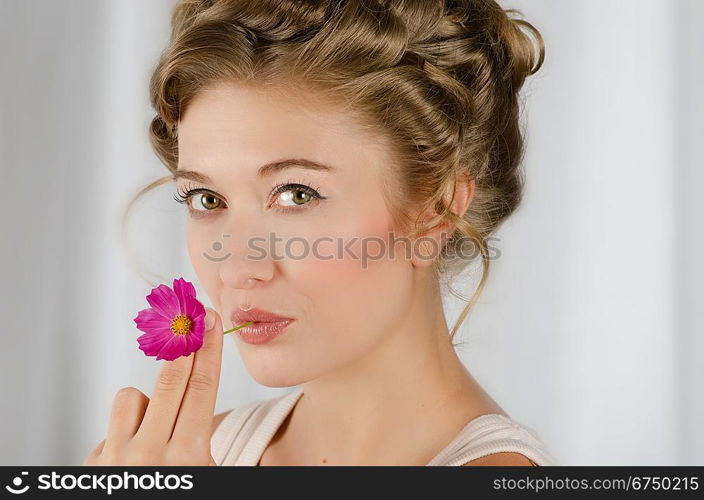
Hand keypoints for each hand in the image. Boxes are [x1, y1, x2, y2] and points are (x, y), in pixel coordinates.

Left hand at [83, 308, 223, 465]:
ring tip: (154, 433)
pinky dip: (125, 435)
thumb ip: (201, 441)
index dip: (208, 349)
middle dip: (184, 344)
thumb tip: (196, 395)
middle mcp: (149, 454)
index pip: (202, 388)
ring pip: (131, 397)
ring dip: (146, 403)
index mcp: (188, 457)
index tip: (209, 320)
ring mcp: (116, 457)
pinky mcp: (92, 464)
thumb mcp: (206, 474)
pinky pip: (112, 429)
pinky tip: (132, 459)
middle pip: (171, 380)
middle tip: (191, 318)